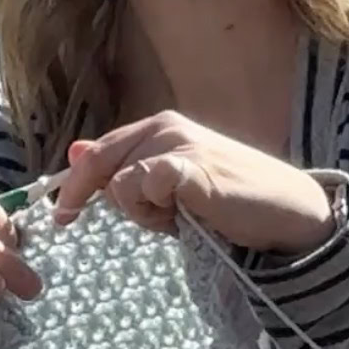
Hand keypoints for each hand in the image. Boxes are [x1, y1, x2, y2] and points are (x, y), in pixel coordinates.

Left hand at [51, 111, 335, 255]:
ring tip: (179, 217)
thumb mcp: (168, 184)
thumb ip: (125, 168)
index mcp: (159, 126)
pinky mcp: (190, 166)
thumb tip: (75, 151)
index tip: (62, 217)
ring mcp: (179, 144)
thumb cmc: (229, 200)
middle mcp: (166, 127)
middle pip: (101, 165)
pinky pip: (144, 186)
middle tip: (127, 222)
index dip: (75, 185)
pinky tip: (185, 214)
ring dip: (142, 212)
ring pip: (120, 184)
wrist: (286, 209)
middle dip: (103, 201)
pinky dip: (156, 208)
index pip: (99, 151)